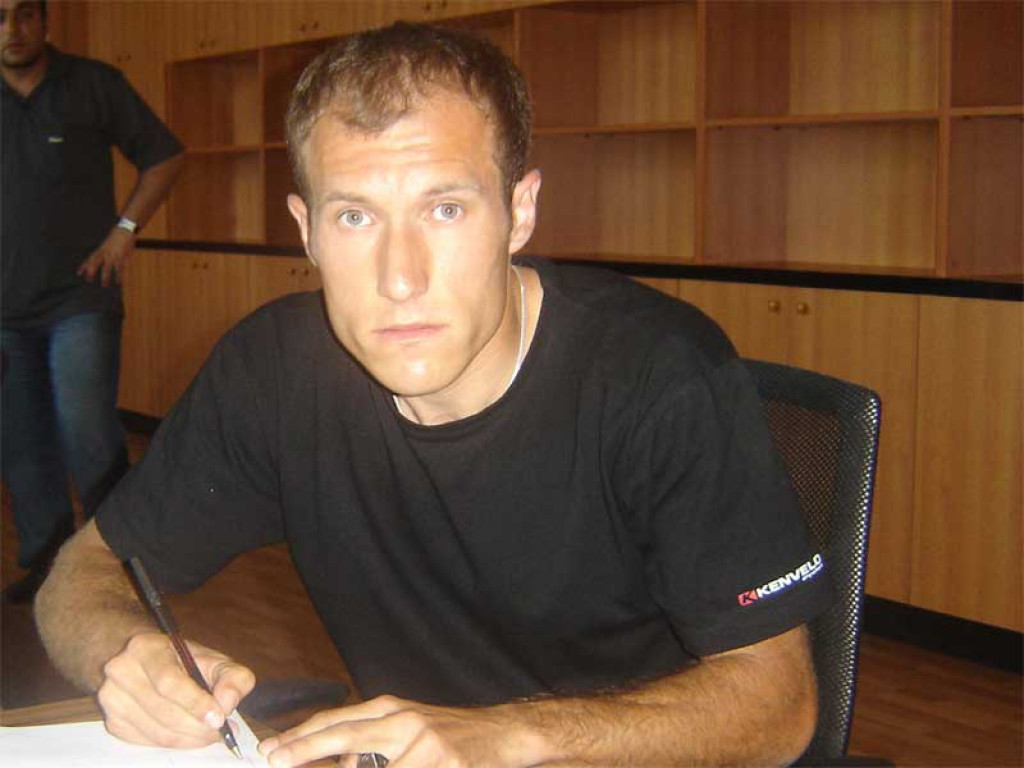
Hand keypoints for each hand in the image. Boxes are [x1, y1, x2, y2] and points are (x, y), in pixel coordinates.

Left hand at [77, 226, 134, 285]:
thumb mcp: (107, 242)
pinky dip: (119, 276)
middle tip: (88, 280)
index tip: (78, 273)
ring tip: (104, 285)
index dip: (84, 266)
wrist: (126, 229)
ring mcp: (114, 255)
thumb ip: (104, 250)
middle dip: (91, 272)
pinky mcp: (123, 257)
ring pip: (107, 268)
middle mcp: (106, 252)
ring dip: (105, 277)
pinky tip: (118, 282)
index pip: (90, 258)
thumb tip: (99, 257)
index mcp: (101, 248)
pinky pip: (120, 268)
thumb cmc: (117, 234)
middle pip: (95, 263)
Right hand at [97, 631, 255, 748]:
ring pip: (157, 732)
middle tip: (220, 731)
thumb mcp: (213, 659)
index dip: (196, 703)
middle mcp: (121, 670)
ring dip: (189, 738)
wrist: (143, 661)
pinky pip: (148, 741)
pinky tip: (188, 734)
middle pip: (164, 711)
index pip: (169, 682)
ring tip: (209, 732)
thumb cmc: (182, 661)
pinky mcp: (113, 721)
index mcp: (145, 647)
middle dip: (197, 726)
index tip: (219, 718)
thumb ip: (232, 677)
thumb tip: (227, 703)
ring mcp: (111, 698)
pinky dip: (174, 743)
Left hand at [259, 695, 540, 767]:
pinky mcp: (445, 764)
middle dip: (306, 748)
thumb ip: (371, 738)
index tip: (272, 749)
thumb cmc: (448, 734)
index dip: (303, 735)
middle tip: (276, 759)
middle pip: (346, 735)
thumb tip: (334, 760)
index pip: (338, 720)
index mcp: (391, 710)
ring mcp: (425, 745)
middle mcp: (404, 722)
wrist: (502, 734)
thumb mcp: (406, 727)